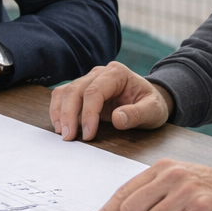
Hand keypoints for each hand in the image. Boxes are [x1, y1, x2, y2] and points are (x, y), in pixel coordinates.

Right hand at [49, 61, 173, 140]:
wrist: (149, 100)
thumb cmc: (152, 104)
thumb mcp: (153, 111)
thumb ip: (137, 114)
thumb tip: (118, 119)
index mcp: (117, 73)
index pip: (94, 91)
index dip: (88, 113)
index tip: (88, 134)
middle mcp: (99, 73)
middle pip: (75, 90)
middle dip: (69, 114)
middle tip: (68, 137)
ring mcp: (89, 80)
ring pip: (65, 92)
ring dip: (60, 112)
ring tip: (63, 133)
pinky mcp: (82, 90)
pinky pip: (64, 96)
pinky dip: (58, 110)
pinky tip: (61, 126)